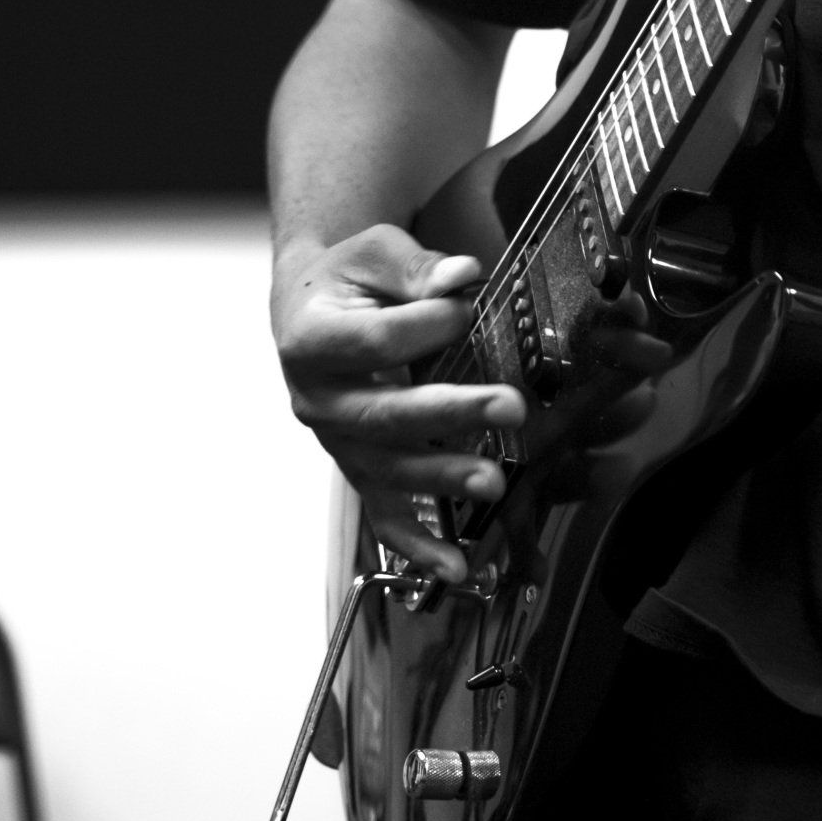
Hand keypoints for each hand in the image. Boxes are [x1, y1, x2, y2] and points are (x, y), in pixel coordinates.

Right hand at [273, 223, 673, 578]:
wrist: (311, 307)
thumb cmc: (348, 277)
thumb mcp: (375, 252)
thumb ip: (417, 268)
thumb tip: (461, 276)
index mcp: (309, 340)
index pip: (372, 342)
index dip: (423, 327)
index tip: (468, 308)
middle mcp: (314, 400)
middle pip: (384, 415)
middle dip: (451, 413)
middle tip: (512, 406)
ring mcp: (335, 443)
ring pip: (387, 470)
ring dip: (442, 478)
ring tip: (494, 482)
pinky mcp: (357, 468)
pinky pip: (384, 514)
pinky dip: (419, 546)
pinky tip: (457, 568)